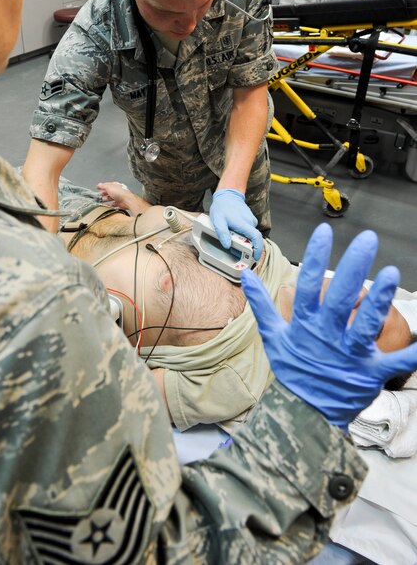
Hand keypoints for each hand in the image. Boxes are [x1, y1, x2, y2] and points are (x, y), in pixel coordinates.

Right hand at [96, 182, 150, 214]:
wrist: (127, 200)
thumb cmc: (119, 192)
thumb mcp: (109, 187)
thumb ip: (103, 186)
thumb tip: (99, 184)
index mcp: (115, 185)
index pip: (107, 185)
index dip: (102, 186)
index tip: (97, 187)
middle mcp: (117, 190)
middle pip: (109, 191)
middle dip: (103, 193)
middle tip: (99, 194)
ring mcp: (119, 197)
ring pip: (111, 197)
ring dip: (106, 199)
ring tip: (102, 200)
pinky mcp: (120, 203)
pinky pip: (114, 204)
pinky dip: (110, 204)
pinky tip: (107, 205)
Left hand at [210, 188, 262, 260]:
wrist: (227, 195)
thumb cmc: (222, 208)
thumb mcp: (218, 221)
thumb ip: (222, 233)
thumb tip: (227, 246)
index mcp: (243, 223)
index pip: (256, 238)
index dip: (258, 249)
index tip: (255, 257)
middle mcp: (250, 222)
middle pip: (253, 239)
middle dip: (246, 248)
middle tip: (235, 251)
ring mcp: (251, 220)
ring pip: (250, 235)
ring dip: (244, 241)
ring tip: (231, 240)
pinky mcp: (250, 219)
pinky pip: (249, 230)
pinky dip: (244, 235)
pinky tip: (234, 233)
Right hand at [241, 223, 416, 429]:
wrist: (302, 414)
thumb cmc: (292, 370)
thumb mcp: (272, 336)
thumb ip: (261, 303)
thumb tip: (247, 274)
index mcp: (304, 324)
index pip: (308, 284)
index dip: (315, 256)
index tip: (324, 231)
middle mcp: (327, 336)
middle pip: (341, 297)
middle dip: (354, 267)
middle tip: (367, 240)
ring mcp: (348, 355)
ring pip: (365, 324)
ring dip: (378, 300)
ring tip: (391, 273)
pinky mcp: (369, 374)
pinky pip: (393, 363)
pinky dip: (410, 354)